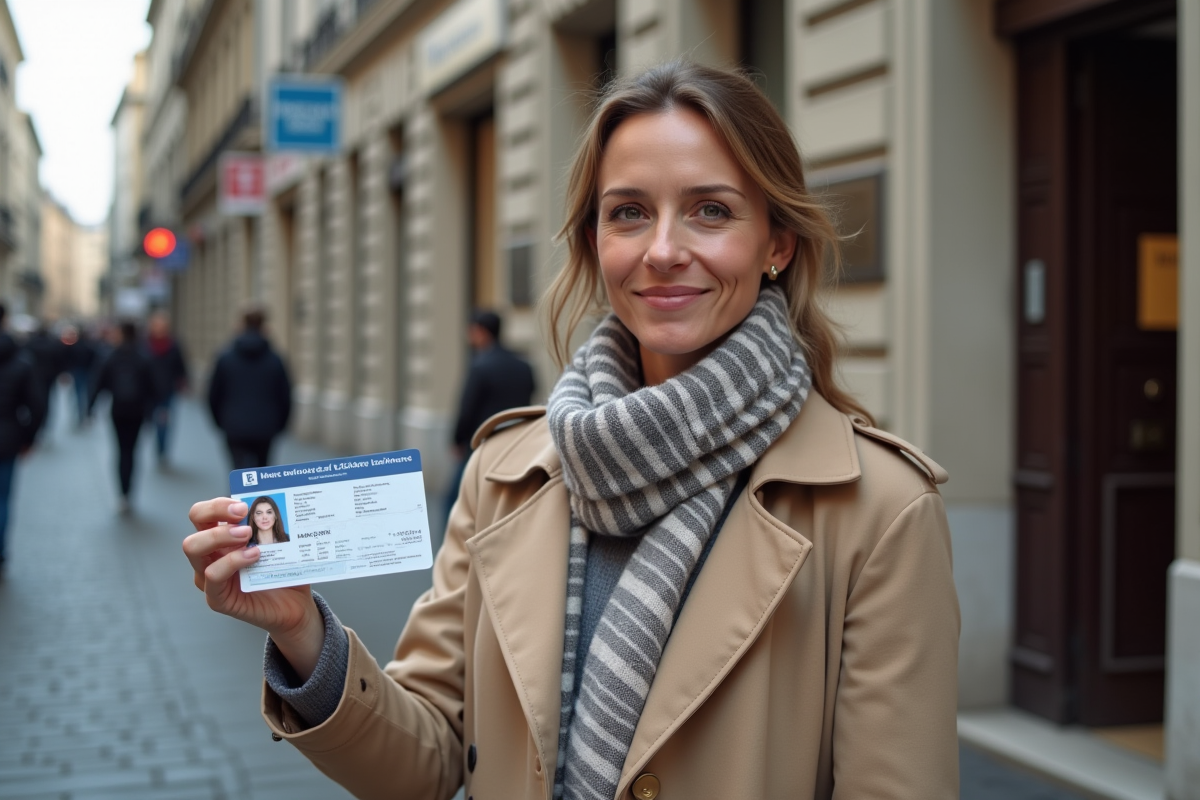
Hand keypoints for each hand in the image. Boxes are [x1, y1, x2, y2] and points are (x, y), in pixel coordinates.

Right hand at [184, 498, 324, 678]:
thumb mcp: (278, 542)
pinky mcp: (217, 598)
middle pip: (195, 522)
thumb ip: (271, 524)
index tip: (243, 505)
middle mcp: (211, 555)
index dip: (218, 504)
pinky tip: (254, 556)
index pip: (204, 513)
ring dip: (220, 535)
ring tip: (247, 535)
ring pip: (194, 548)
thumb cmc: (284, 571)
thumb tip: (279, 500)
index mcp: (221, 538)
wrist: (295, 605)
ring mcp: (209, 576)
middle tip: (242, 515)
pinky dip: (231, 562)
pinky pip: (212, 576)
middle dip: (215, 512)